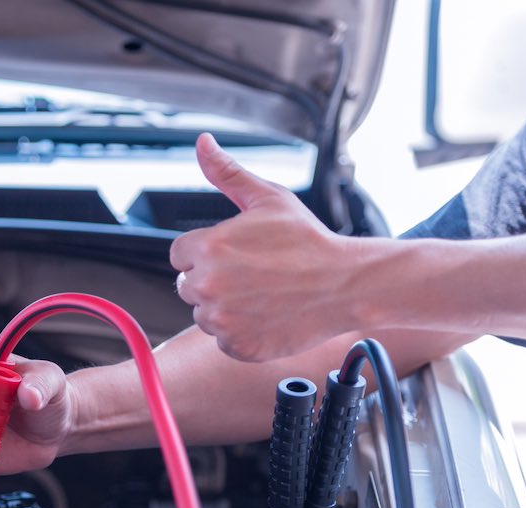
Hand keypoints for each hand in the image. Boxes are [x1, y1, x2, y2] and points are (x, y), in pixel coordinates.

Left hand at [170, 133, 380, 360]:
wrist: (345, 284)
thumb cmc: (308, 241)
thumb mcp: (268, 198)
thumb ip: (227, 174)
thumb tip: (202, 143)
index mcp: (209, 248)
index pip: (180, 254)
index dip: (206, 252)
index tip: (235, 254)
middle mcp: (208, 286)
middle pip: (188, 286)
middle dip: (213, 280)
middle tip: (253, 274)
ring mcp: (222, 321)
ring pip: (204, 315)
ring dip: (224, 308)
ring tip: (262, 294)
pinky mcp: (238, 347)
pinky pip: (223, 340)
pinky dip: (240, 332)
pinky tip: (266, 315)